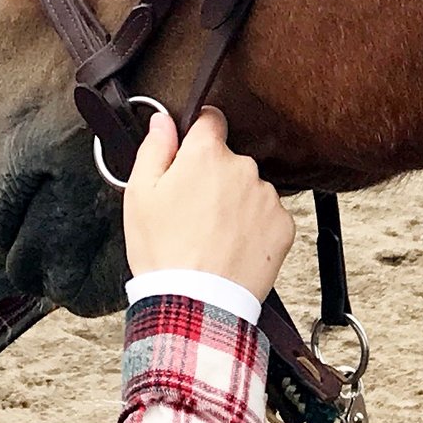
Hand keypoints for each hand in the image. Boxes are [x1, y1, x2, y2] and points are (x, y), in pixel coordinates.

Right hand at [122, 109, 295, 304]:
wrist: (195, 303)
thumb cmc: (163, 252)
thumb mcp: (139, 194)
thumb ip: (154, 148)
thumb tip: (163, 120)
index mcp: (207, 154)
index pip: (211, 119)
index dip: (198, 133)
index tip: (191, 152)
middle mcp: (243, 168)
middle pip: (229, 160)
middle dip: (214, 178)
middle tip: (193, 211)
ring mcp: (266, 197)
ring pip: (249, 189)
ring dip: (235, 203)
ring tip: (212, 236)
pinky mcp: (283, 225)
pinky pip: (267, 216)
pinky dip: (253, 227)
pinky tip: (232, 246)